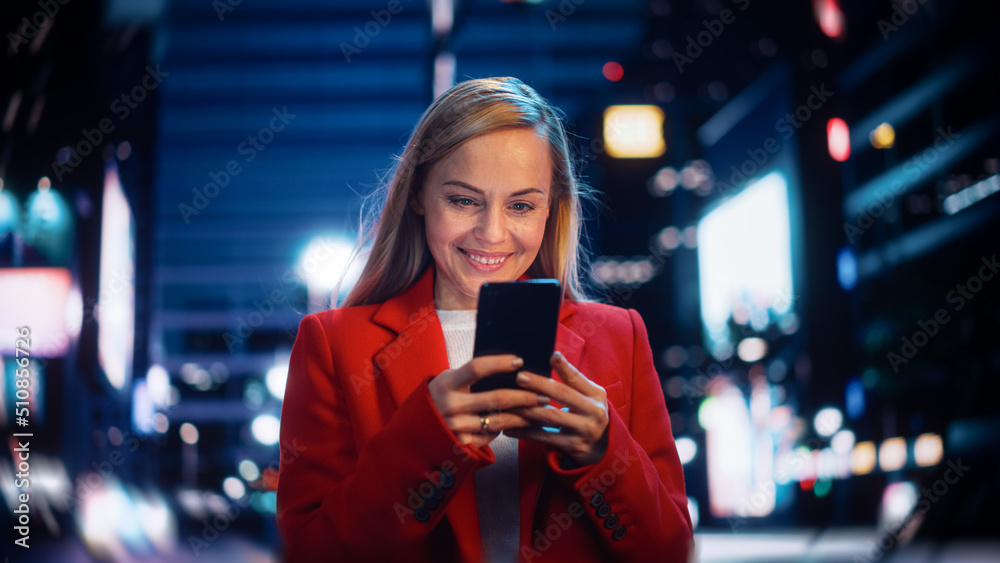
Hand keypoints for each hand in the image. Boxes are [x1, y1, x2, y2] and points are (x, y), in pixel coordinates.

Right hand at [428, 354, 550, 448]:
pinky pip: (489, 435)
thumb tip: (507, 366)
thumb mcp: (447, 381)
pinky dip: (503, 429)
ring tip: (539, 410)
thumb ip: (470, 375)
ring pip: (498, 419)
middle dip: (525, 395)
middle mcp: (451, 405)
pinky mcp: (461, 444)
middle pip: (496, 397)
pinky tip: (516, 425)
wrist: (414, 430)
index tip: (519, 360)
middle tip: (544, 394)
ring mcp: (456, 427)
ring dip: (522, 416)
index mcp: (447, 384)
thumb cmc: (439, 397)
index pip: (477, 368)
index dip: (500, 363)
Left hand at [504, 352, 609, 465]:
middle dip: (539, 384)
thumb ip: (573, 378)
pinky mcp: (573, 447)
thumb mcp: (589, 394)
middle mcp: (593, 412)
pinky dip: (525, 433)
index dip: (564, 367)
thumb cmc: (589, 412)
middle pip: (563, 395)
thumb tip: (553, 355)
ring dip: (527, 409)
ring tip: (508, 402)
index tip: (551, 356)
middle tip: (520, 377)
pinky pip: (545, 438)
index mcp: (596, 395)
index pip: (577, 378)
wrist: (604, 446)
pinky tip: (509, 428)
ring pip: (550, 417)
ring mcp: (584, 431)